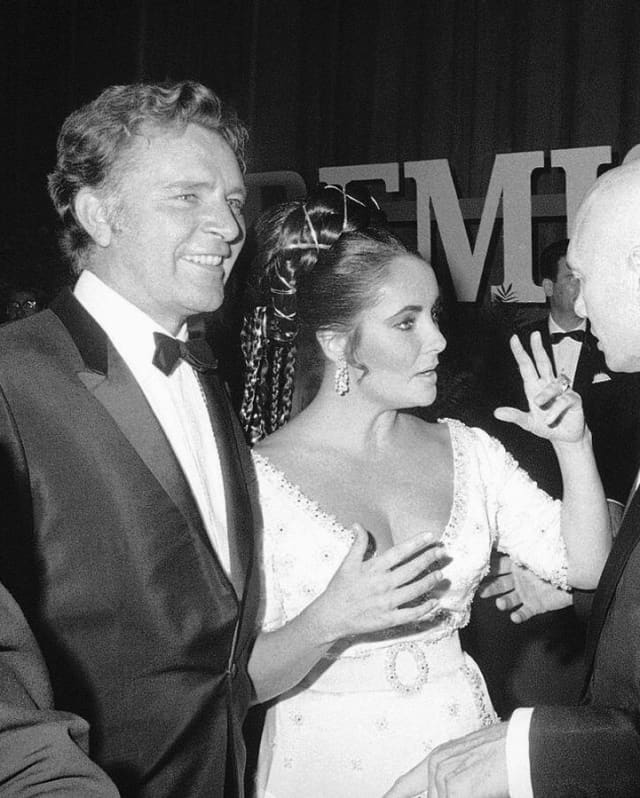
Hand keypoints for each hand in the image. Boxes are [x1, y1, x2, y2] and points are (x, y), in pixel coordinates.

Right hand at [311, 524, 445, 642]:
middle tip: (443, 552)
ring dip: (430, 581)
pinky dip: (425, 608)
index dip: (416, 543)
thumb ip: (357, 544)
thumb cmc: (339, 589)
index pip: (400, 552)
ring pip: (416, 590)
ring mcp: (387, 603)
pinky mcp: (389, 619)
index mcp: (374, 569)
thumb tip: (358, 525)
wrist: (331, 616)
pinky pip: (412, 613)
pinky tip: (434, 601)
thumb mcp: (347, 563)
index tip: (430, 536)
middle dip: (429, 559)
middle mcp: (383, 584)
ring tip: (440, 574)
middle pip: (412, 569)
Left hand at [383, 722, 508, 797]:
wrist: (524, 743)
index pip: (406, 784)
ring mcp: (444, 776)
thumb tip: (440, 794)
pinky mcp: (456, 788)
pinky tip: (481, 791)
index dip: (393, 795)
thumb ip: (451, 782)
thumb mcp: (471, 766)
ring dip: (461, 796)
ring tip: (481, 785)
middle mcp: (436, 765)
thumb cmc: (505, 753)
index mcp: (439, 758)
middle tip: (469, 787)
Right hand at [479, 553, 572, 621]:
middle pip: (499, 584)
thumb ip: (519, 547)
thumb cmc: (554, 560)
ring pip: (509, 599)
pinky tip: (514, 617)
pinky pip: (524, 612)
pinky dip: (519, 616)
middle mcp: (519, 580)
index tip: (477, 571)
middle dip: (489, 588)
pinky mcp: (535, 605)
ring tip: (500, 604)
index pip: (498, 566)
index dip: (488, 569)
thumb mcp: (534, 551)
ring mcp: (526, 593)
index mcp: (517, 565)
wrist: (575, 575)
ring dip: (503, 602)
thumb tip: (504, 533)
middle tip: (480, 591)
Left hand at [494, 333, 584, 442]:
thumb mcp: (528, 423)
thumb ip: (514, 417)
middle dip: (538, 348)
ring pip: (552, 385)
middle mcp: (547, 385)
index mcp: (534, 388)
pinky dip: (555, 411)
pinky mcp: (574, 399)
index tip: (514, 339)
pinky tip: (550, 419)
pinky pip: (564, 400)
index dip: (521, 353)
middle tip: (534, 335)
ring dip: (545, 396)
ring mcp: (562, 391)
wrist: (565, 438)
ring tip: (540, 407)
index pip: (526, 366)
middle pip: (543, 362)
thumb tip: (496, 413)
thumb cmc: (546, 426)